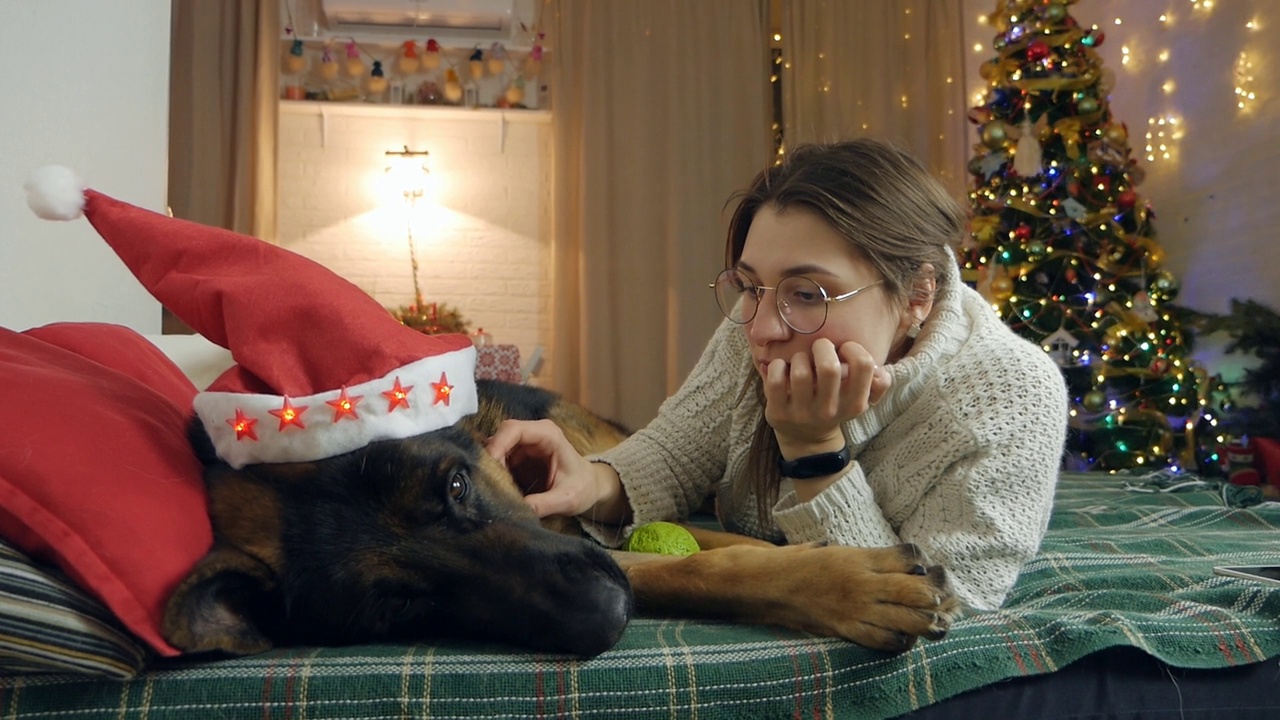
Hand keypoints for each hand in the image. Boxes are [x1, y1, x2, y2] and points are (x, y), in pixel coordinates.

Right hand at [485, 419, 626, 521]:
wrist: (589, 488)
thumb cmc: (583, 488)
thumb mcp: (567, 499)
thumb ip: (544, 504)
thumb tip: (518, 510)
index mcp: (548, 434)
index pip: (513, 429)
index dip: (497, 445)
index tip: (489, 468)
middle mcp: (533, 434)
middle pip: (498, 438)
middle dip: (490, 460)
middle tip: (488, 485)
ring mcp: (522, 445)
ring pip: (494, 451)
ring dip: (490, 470)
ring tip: (493, 491)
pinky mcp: (516, 458)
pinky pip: (496, 463)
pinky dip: (493, 476)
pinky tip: (497, 491)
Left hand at [762, 337, 891, 456]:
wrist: (807, 440)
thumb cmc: (835, 406)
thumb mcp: (858, 399)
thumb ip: (877, 383)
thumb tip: (879, 369)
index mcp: (854, 404)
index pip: (862, 366)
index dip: (853, 348)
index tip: (844, 349)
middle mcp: (829, 410)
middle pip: (828, 367)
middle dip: (822, 347)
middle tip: (819, 348)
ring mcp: (802, 413)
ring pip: (800, 371)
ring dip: (800, 357)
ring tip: (802, 361)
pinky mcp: (778, 413)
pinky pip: (775, 379)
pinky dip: (777, 366)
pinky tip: (783, 368)